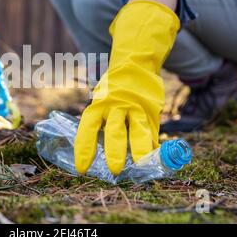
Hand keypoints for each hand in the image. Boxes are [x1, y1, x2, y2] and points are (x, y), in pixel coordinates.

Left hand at [74, 0, 179, 174]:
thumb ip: (103, 126)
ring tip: (141, 163)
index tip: (82, 168)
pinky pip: (152, 129)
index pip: (88, 127)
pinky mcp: (151, 110)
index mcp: (99, 105)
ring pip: (138, 129)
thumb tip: (98, 152)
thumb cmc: (113, 93)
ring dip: (139, 148)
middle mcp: (116, 106)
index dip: (84, 148)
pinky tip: (154, 157)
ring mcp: (136, 108)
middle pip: (115, 130)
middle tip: (115, 170)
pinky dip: (152, 144)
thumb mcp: (103, 103)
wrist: (135, 66)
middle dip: (114, 150)